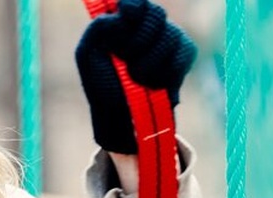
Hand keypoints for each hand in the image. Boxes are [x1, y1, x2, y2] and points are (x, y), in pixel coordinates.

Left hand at [75, 0, 196, 153]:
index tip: (127, 14)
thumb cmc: (102, 82)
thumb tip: (118, 16)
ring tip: (137, 78)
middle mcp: (147, 24)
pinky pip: (184, 53)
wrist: (121, 112)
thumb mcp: (88, 55)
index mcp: (123, 20)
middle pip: (155, 15)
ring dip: (150, 63)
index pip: (136, 2)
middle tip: (126, 62)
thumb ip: (99, 29)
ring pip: (170, 36)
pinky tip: (154, 83)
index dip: (135, 6)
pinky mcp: (184, 52)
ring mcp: (168, 35)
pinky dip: (167, 72)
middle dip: (139, 41)